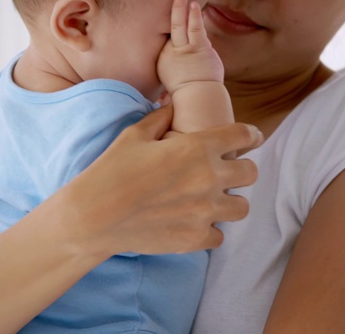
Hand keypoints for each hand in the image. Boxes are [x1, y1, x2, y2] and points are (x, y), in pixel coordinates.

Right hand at [56, 105, 262, 255]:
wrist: (93, 216)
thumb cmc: (111, 171)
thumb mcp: (134, 135)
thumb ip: (161, 118)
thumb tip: (173, 106)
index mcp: (197, 147)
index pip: (244, 135)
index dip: (251, 135)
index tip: (251, 138)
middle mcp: (209, 178)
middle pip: (251, 173)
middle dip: (242, 169)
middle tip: (227, 172)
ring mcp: (205, 212)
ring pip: (242, 207)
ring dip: (230, 202)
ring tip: (213, 201)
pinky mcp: (196, 238)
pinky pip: (220, 235)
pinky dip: (210, 230)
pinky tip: (194, 223)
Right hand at [157, 0, 223, 93]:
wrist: (198, 98)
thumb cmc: (187, 96)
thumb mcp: (171, 90)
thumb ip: (167, 90)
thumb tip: (162, 99)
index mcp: (163, 60)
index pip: (166, 41)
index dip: (168, 30)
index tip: (169, 19)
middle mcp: (170, 52)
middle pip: (168, 28)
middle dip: (171, 10)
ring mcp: (185, 49)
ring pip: (180, 24)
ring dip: (180, 7)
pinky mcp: (199, 48)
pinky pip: (194, 27)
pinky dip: (194, 15)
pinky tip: (194, 4)